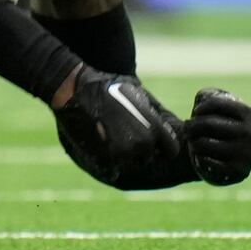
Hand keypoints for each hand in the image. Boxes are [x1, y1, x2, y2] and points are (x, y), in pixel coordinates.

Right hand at [54, 70, 193, 189]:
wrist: (79, 91)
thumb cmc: (109, 88)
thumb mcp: (138, 94)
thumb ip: (153, 113)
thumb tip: (163, 122)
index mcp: (153, 127)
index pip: (171, 149)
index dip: (165, 147)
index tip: (157, 142)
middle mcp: (142, 142)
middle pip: (150, 156)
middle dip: (143, 148)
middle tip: (128, 132)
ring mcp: (124, 152)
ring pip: (132, 160)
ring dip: (127, 152)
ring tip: (114, 133)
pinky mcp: (107, 157)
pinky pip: (116, 161)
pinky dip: (111, 153)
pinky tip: (103, 137)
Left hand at [183, 87, 250, 185]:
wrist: (225, 156)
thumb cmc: (218, 125)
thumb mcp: (214, 106)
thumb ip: (207, 96)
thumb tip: (203, 100)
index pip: (216, 104)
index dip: (200, 108)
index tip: (196, 113)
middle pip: (209, 125)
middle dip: (192, 126)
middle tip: (187, 129)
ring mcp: (249, 156)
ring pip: (206, 144)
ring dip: (194, 142)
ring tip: (193, 141)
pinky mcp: (239, 172)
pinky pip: (209, 163)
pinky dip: (200, 158)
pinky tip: (200, 155)